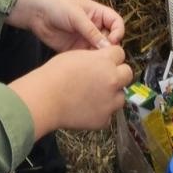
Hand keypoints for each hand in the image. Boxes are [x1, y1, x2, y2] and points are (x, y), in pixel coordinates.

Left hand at [6, 0, 125, 51]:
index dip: (118, 32)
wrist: (35, 12)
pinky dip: (88, 62)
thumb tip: (108, 46)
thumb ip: (92, 31)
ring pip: (99, 51)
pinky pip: (86, 58)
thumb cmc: (57, 5)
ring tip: (94, 62)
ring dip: (99, 57)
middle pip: (110, 40)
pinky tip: (85, 65)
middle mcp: (94, 27)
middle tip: (104, 55)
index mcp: (98, 14)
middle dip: (109, 48)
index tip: (113, 40)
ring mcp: (85, 39)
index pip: (116, 23)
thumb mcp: (76, 15)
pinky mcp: (75, 49)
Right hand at [10, 45, 133, 134]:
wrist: (45, 98)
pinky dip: (101, 112)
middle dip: (118, 74)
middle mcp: (113, 80)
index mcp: (106, 61)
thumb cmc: (55, 74)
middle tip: (104, 78)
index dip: (111, 57)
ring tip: (93, 96)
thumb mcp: (76, 55)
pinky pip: (108, 114)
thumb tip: (102, 61)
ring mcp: (110, 102)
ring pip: (121, 96)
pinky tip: (86, 109)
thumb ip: (95, 58)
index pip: (120, 53)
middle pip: (127, 73)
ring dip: (112, 95)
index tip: (105, 61)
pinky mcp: (104, 119)